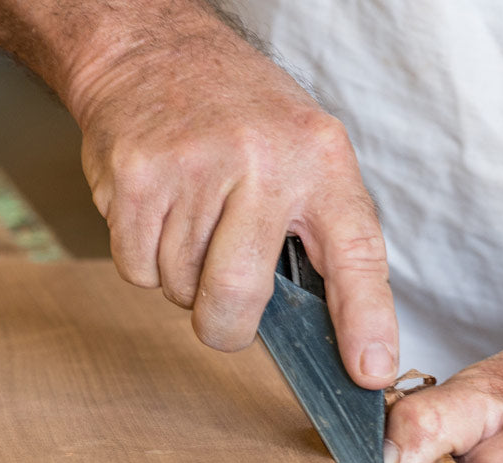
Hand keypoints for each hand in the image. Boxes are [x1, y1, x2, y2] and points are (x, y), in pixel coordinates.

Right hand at [68, 24, 397, 387]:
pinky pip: (137, 271)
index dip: (365, 322)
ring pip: (181, 289)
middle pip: (238, 297)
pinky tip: (158, 213)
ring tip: (191, 222)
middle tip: (225, 315)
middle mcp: (261, 162)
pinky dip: (144, 262)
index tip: (368, 372)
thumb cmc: (237, 115)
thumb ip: (322, 234)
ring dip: (183, 280)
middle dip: (226, 327)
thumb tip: (339, 339)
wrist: (152, 52)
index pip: (355, 253)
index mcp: (319, 160)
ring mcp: (192, 169)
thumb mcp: (305, 152)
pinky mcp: (134, 179)